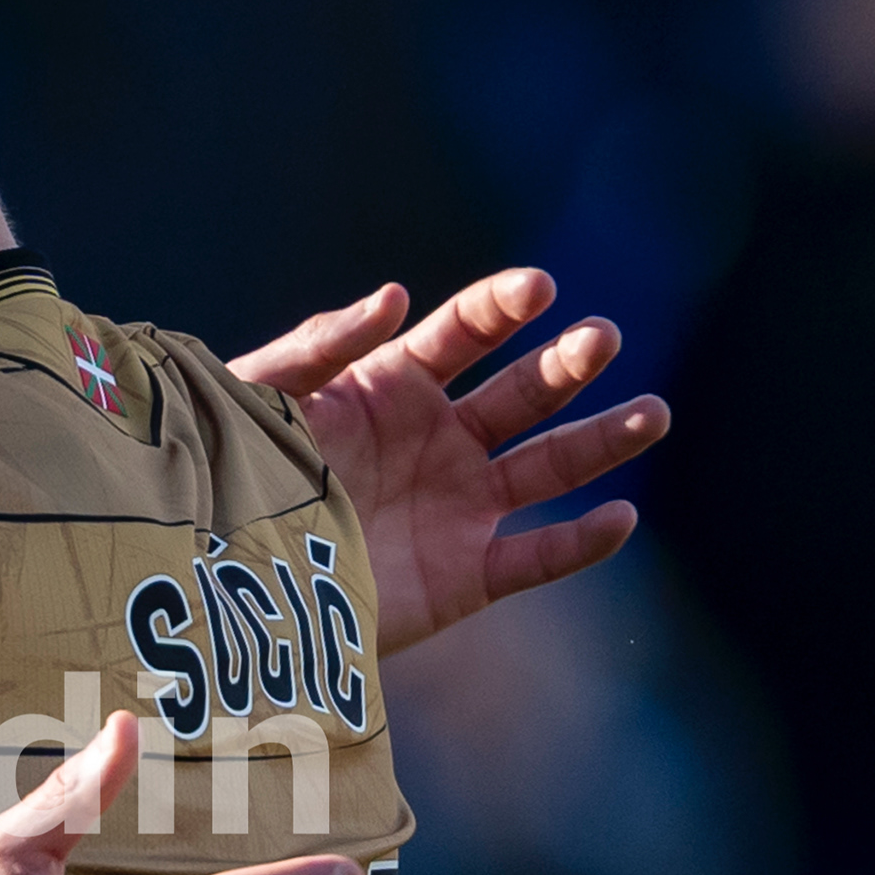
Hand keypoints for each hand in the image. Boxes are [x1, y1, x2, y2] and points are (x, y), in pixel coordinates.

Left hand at [229, 269, 669, 653]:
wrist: (222, 587)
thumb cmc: (233, 479)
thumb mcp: (262, 403)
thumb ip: (320, 348)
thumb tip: (394, 296)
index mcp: (395, 388)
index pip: (464, 333)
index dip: (501, 307)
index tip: (537, 287)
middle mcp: (441, 440)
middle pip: (522, 393)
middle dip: (564, 365)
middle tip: (600, 338)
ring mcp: (460, 508)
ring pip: (550, 468)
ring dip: (604, 439)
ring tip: (653, 412)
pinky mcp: (467, 576)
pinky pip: (537, 558)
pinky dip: (581, 542)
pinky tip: (619, 518)